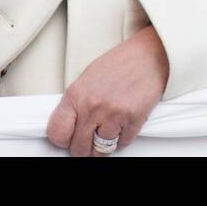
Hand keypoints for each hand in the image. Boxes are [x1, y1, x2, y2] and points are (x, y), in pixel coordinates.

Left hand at [46, 25, 168, 156]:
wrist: (149, 55)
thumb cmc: (120, 63)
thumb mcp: (88, 78)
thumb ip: (77, 103)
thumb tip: (70, 124)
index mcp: (76, 95)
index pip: (57, 132)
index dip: (63, 140)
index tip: (69, 139)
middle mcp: (92, 106)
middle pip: (79, 147)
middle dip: (85, 148)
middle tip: (91, 140)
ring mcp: (113, 114)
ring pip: (101, 150)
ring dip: (105, 145)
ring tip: (109, 132)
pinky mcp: (133, 119)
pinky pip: (123, 143)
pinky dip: (123, 138)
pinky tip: (123, 125)